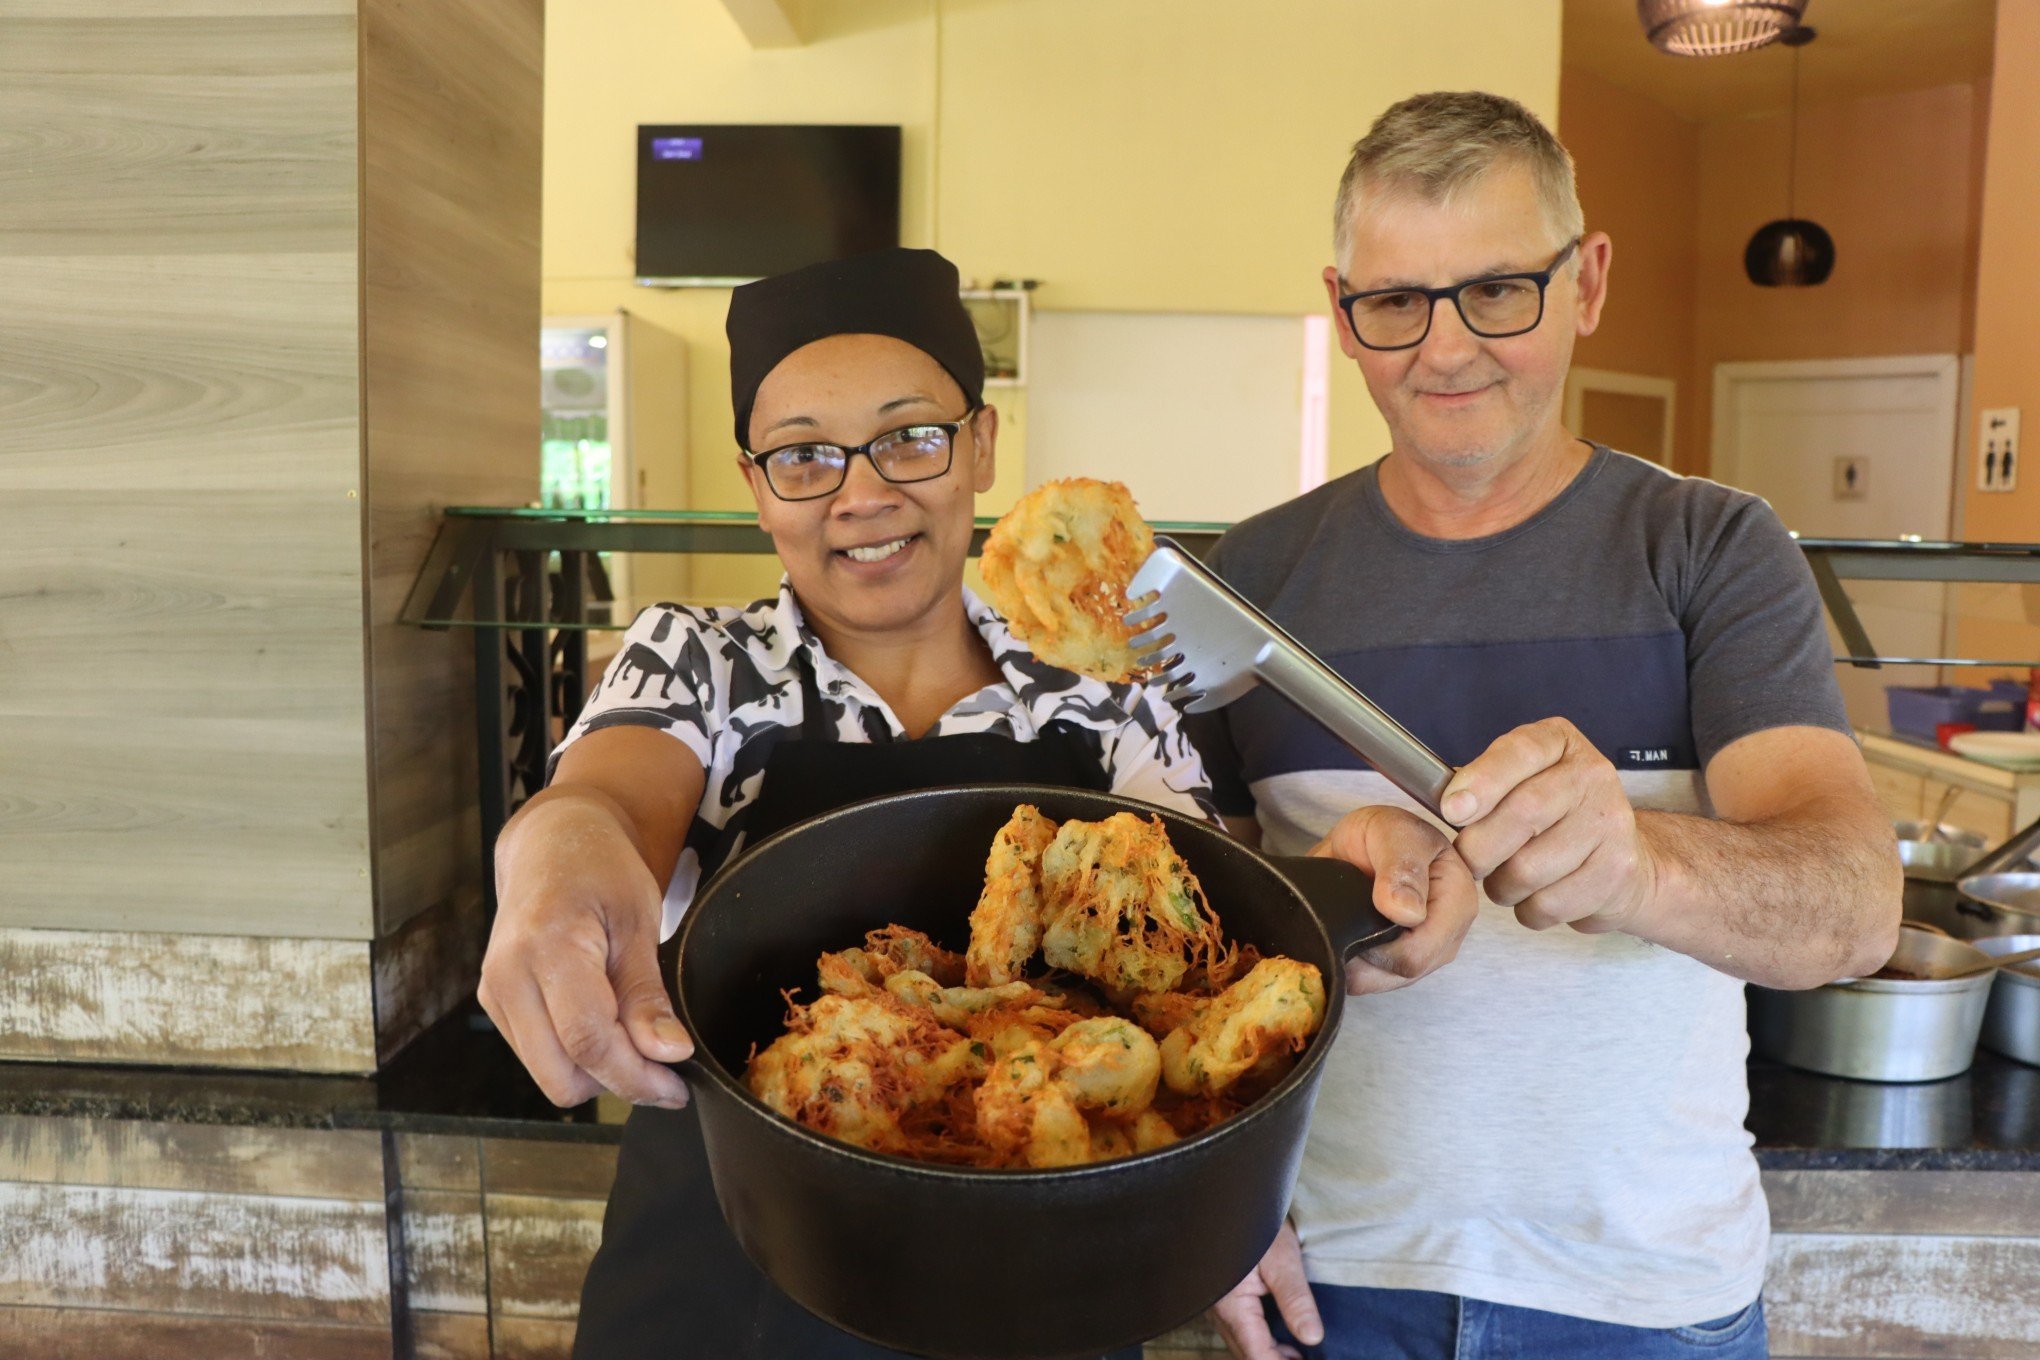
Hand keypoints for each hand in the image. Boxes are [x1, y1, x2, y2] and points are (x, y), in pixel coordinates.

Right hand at [478, 796, 693, 1107]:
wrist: (552, 845)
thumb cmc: (600, 869)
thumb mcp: (639, 922)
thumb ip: (647, 993)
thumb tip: (669, 1053)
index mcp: (546, 948)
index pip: (588, 1041)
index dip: (637, 1076)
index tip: (679, 1086)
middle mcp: (508, 977)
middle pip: (562, 1075)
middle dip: (619, 1084)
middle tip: (665, 1070)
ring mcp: (495, 994)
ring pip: (550, 1076)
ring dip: (599, 1074)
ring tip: (638, 1040)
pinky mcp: (496, 1005)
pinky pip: (541, 1058)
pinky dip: (579, 1059)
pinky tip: (608, 1027)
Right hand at [1209, 1221, 1321, 1359]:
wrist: (1229, 1196)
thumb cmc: (1254, 1220)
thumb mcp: (1282, 1257)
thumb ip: (1295, 1299)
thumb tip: (1313, 1337)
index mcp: (1230, 1304)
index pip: (1257, 1355)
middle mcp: (1218, 1310)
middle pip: (1247, 1353)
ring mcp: (1217, 1305)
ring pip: (1243, 1343)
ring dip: (1269, 1353)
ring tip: (1300, 1356)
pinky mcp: (1222, 1296)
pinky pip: (1240, 1330)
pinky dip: (1262, 1341)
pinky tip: (1285, 1342)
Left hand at [1311, 805, 1476, 994]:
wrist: (1363, 841)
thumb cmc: (1385, 833)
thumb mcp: (1392, 831)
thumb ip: (1402, 865)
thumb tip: (1408, 913)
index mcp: (1457, 900)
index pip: (1418, 953)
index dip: (1378, 945)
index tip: (1353, 915)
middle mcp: (1449, 933)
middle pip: (1402, 972)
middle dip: (1364, 955)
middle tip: (1341, 919)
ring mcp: (1428, 950)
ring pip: (1384, 981)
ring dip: (1356, 962)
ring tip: (1341, 925)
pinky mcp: (1405, 960)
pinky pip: (1374, 979)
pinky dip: (1352, 965)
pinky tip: (1344, 940)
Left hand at [1442, 716, 1657, 934]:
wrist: (1619, 857)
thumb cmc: (1548, 817)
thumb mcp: (1516, 783)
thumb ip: (1481, 785)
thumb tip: (1447, 803)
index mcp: (1559, 742)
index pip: (1520, 751)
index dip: (1482, 781)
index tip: (1451, 810)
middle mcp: (1592, 774)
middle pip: (1522, 813)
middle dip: (1479, 848)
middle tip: (1469, 861)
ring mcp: (1612, 822)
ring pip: (1530, 868)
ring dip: (1501, 886)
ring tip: (1504, 880)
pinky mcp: (1618, 870)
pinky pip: (1550, 903)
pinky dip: (1527, 910)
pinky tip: (1533, 897)